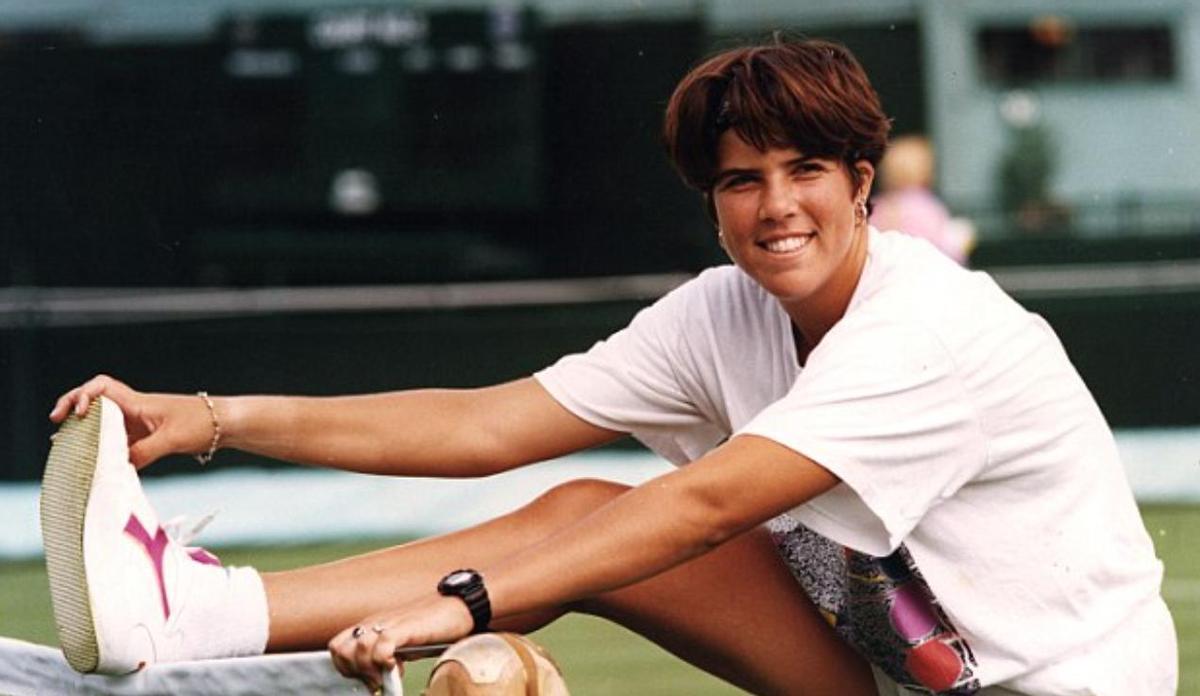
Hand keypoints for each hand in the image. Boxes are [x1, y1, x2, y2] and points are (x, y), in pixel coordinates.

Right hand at [49, 374, 216, 468]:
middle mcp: (135, 408)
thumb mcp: (173, 439)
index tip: (77, 414)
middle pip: (95, 401)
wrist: (225, 423)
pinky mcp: (146, 435)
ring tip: (64, 444)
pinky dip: (102, 445)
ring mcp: (139, 422)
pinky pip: (117, 437)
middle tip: (56, 425)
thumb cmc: (202, 423)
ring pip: (103, 421)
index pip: (102, 387)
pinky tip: (93, 459)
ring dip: (84, 429)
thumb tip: (121, 465)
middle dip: (72, 409)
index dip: (83, 396)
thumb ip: (145, 452)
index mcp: (138, 402)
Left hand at [329, 595, 473, 691]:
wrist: (459, 606)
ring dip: (370, 669)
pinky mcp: (407, 627)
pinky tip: (398, 665)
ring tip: (389, 674)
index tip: (365, 678)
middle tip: (375, 679)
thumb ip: (386, 656)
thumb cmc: (433, 626)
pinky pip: (383, 644)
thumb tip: (376, 680)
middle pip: (341, 648)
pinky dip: (385, 660)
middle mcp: (376, 623)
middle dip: (354, 670)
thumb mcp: (402, 643)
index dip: (346, 668)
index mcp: (372, 626)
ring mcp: (390, 623)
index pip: (338, 647)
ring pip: (359, 648)